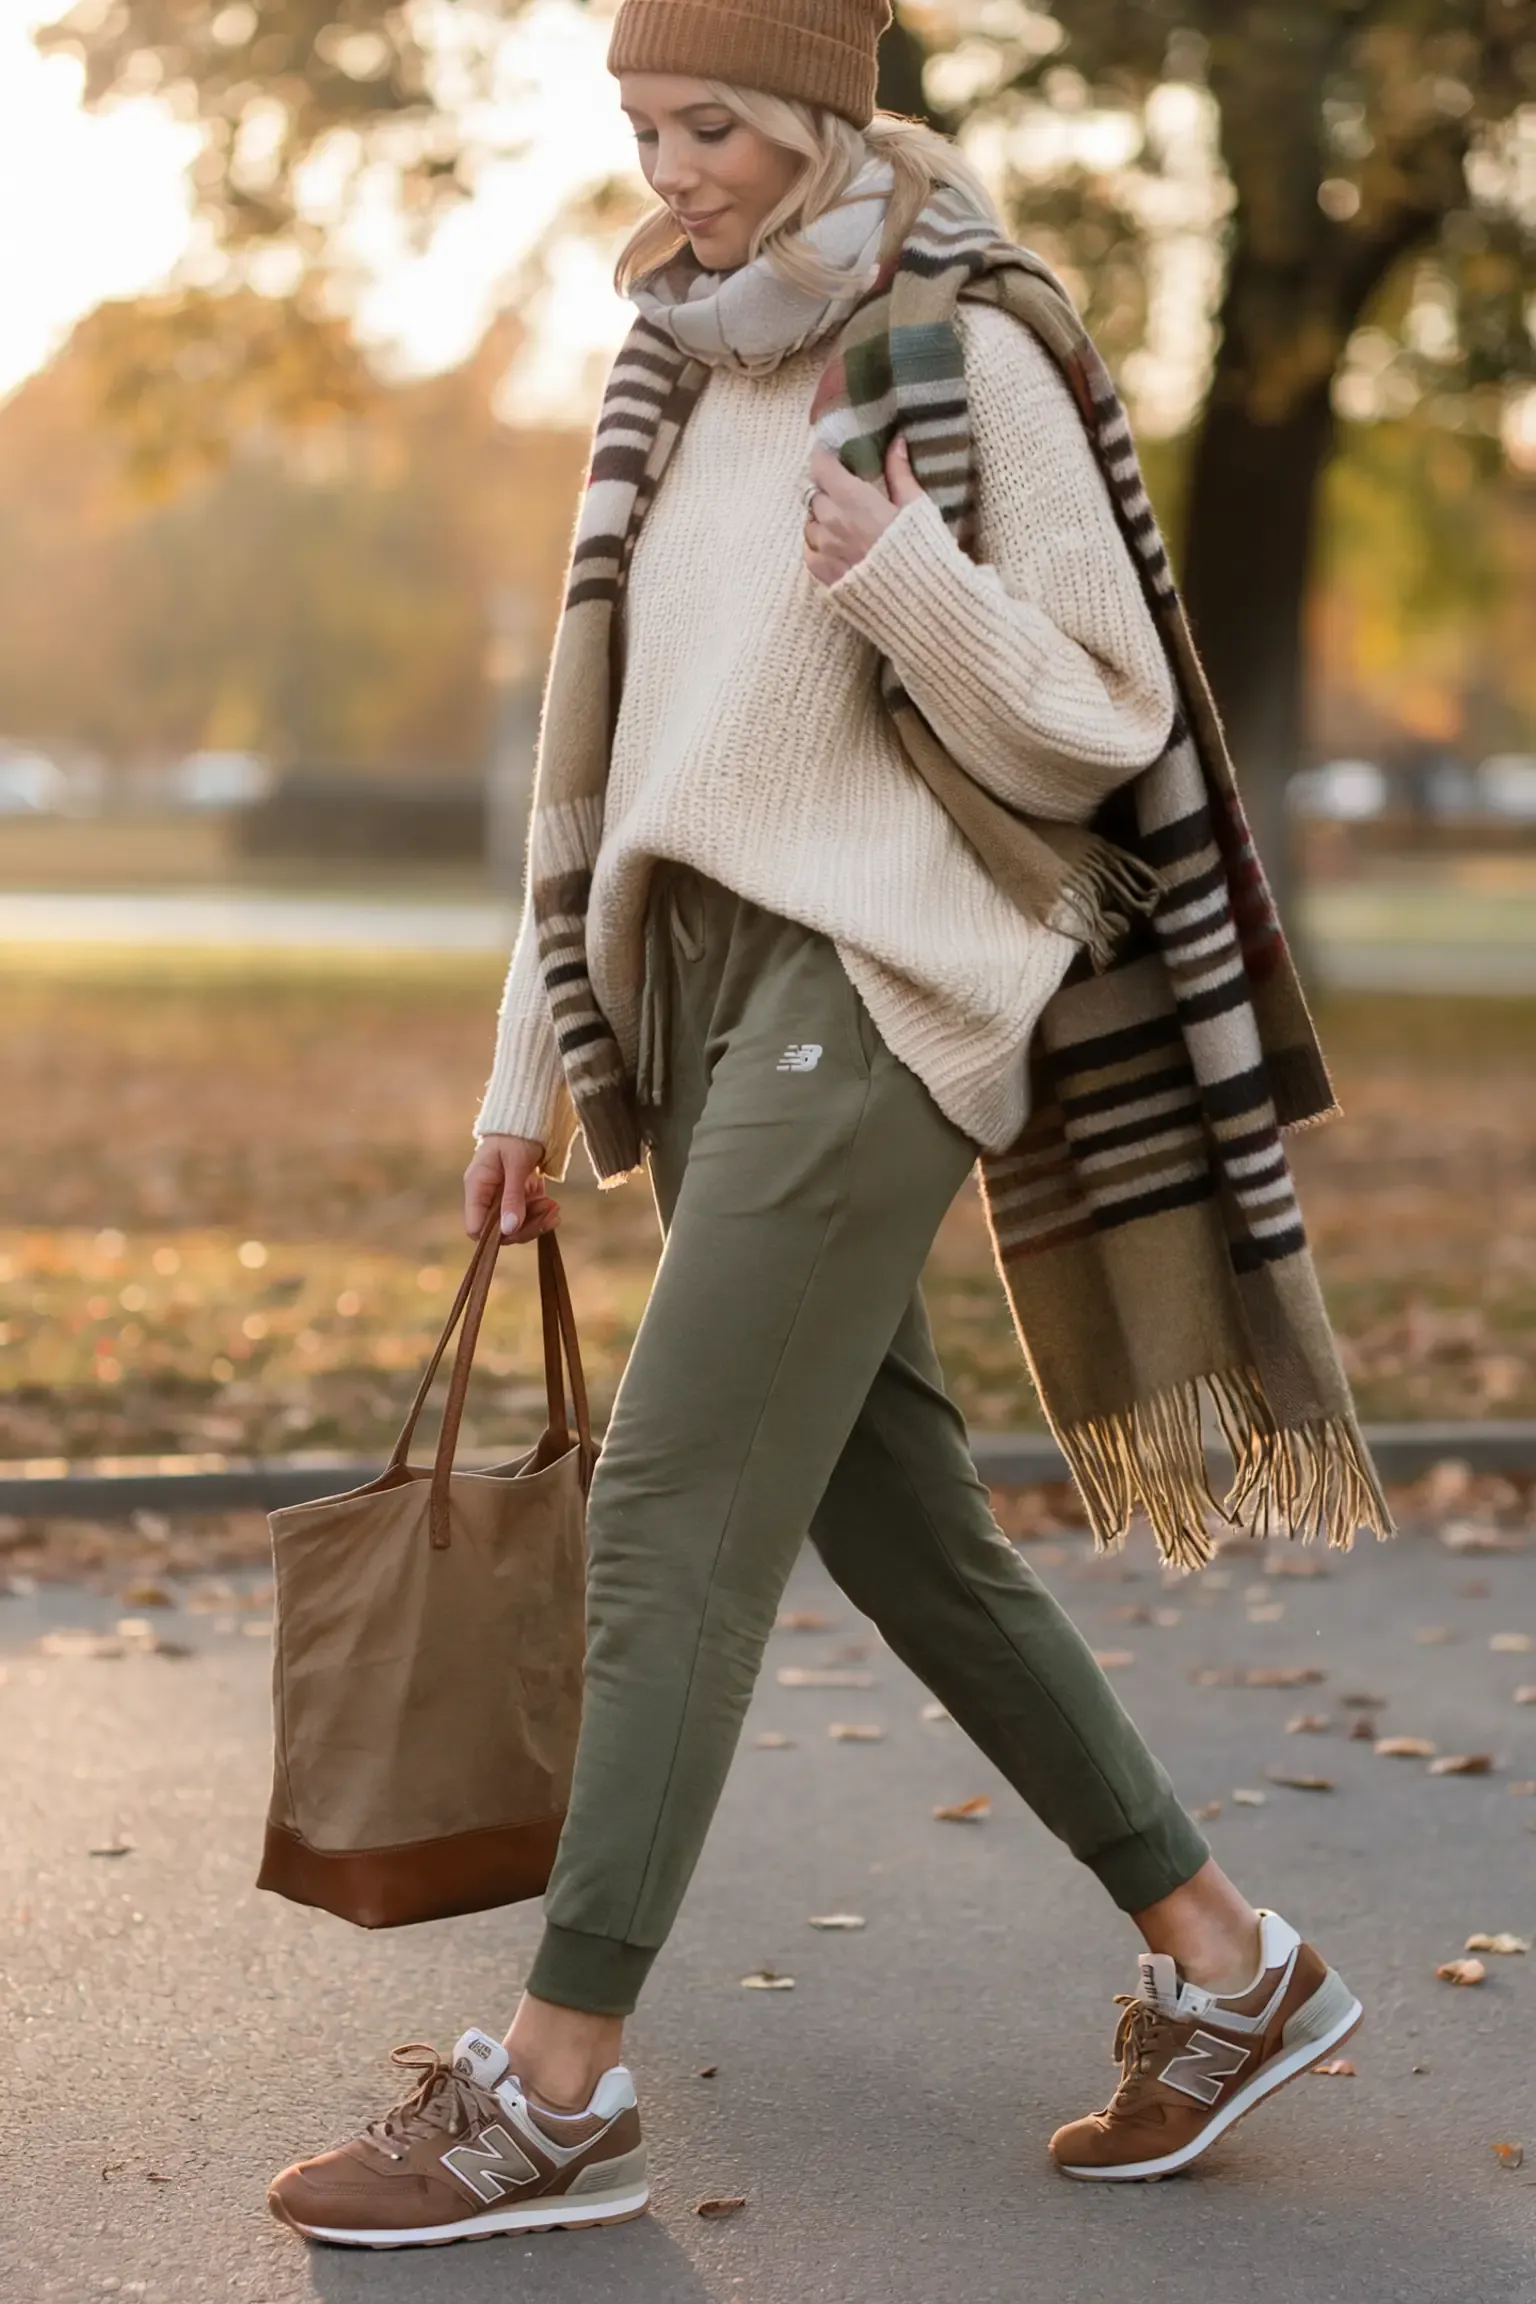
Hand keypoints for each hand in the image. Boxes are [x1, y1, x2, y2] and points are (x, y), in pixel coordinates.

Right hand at [463, 1134, 560, 1243]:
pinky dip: (541, 1214)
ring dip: (537, 1221)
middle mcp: (487, 1196)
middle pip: (500, 1231)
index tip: (520, 1227)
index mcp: (477, 1187)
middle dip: (526, 1226)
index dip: (496, 1235)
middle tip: (550, 1213)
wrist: (528, 1115)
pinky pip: (527, 1214)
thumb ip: (512, 1197)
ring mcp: (502, 1196)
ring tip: (555, 1208)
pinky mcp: (518, 1195)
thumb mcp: (516, 1164)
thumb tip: (508, 1230)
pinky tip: (554, 1207)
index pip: (476, 1228)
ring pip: (516, 1225)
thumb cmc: (516, 1134)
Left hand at [802, 433, 923, 587]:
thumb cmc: (921, 550)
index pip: (821, 467)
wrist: (917, 601)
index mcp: (853, 499)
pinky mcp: (823, 575)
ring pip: (809, 523)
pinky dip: (817, 544)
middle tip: (841, 492)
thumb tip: (896, 441)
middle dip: (825, 489)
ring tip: (840, 521)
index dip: (823, 458)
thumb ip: (899, 472)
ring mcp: (824, 550)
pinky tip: (834, 546)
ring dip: (820, 518)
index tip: (830, 455)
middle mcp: (831, 522)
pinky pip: (809, 551)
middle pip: (814, 494)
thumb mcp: (915, 506)